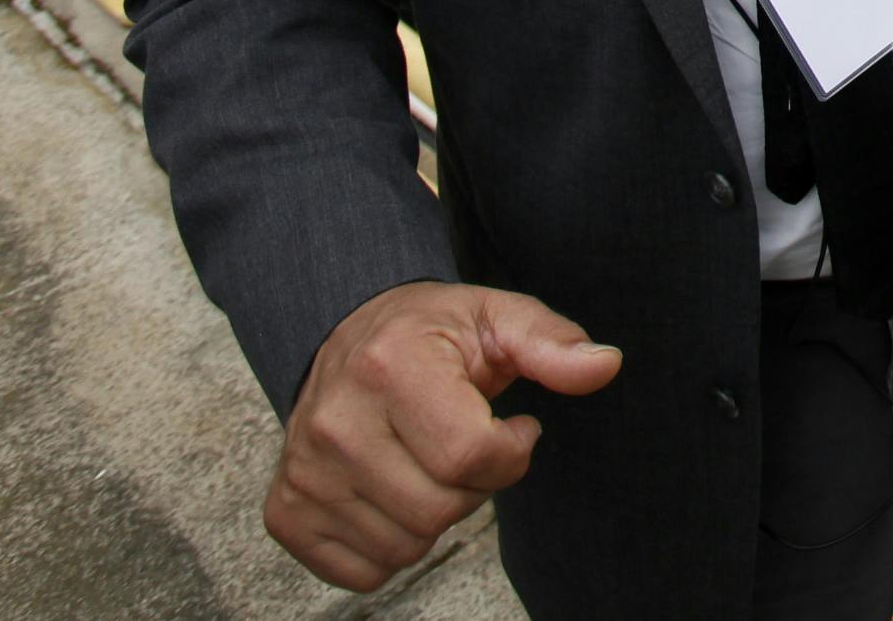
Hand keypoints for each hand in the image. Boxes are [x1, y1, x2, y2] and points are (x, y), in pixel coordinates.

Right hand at [269, 281, 622, 587]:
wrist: (344, 335)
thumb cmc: (431, 335)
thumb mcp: (497, 320)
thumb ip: (554, 344)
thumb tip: (605, 365)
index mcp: (388, 367)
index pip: (471, 456)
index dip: (511, 451)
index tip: (512, 427)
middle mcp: (334, 423)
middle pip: (441, 510)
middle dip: (475, 486)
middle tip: (465, 444)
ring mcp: (304, 473)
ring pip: (407, 547)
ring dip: (435, 516)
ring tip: (426, 462)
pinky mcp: (286, 513)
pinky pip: (365, 572)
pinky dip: (393, 545)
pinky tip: (393, 492)